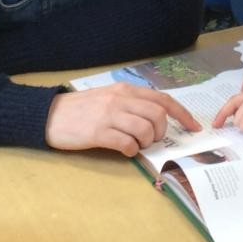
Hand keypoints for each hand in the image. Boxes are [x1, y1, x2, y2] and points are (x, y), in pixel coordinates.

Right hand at [45, 84, 199, 155]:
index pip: (163, 99)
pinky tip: (124, 151)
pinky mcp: (98, 132)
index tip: (193, 127)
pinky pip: (126, 143)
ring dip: (146, 143)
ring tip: (136, 145)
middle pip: (158, 116)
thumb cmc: (81, 109)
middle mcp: (120, 99)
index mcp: (125, 90)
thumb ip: (131, 104)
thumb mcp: (109, 98)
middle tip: (151, 140)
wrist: (49, 115)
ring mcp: (109, 115)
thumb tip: (157, 120)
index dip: (183, 114)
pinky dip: (131, 151)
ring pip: (145, 130)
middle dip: (161, 133)